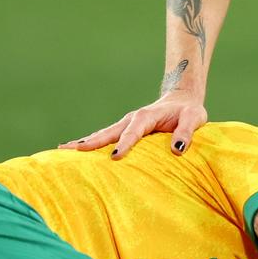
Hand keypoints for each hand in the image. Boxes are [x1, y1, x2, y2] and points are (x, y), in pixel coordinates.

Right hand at [59, 90, 208, 159]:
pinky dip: (90, 143)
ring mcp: (126, 124)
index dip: (124, 144)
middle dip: (91, 141)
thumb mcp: (194, 118)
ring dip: (84, 142)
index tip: (115, 157)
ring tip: (63, 149)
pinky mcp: (124, 130)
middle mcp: (132, 119)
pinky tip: (76, 150)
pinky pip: (105, 137)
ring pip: (102, 134)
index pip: (134, 132)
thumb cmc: (189, 112)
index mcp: (147, 117)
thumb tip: (177, 149)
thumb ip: (186, 132)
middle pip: (109, 132)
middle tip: (73, 150)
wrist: (182, 101)